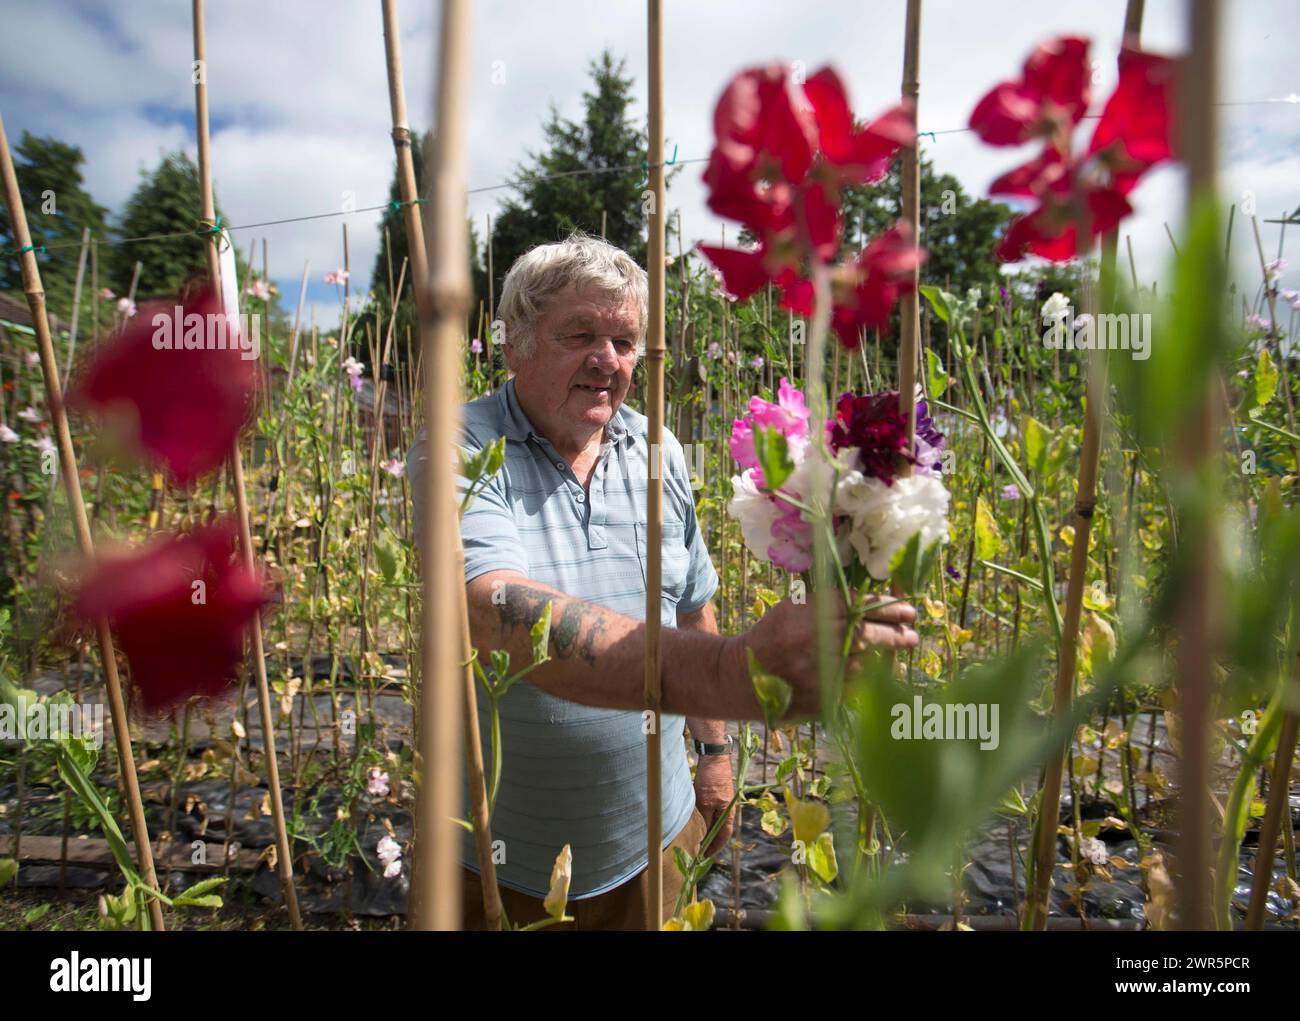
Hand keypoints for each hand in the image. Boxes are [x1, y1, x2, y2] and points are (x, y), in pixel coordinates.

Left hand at [693, 755, 734, 855]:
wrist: (713, 756)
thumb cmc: (712, 779)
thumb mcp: (706, 802)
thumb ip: (704, 820)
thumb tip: (702, 837)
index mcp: (728, 813)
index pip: (723, 837)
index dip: (714, 848)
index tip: (703, 857)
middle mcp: (726, 809)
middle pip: (717, 829)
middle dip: (707, 840)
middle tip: (694, 849)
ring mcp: (720, 801)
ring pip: (711, 820)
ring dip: (702, 829)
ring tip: (690, 837)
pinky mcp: (713, 794)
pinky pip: (707, 810)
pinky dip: (700, 817)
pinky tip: (691, 819)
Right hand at [737, 594, 917, 718]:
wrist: (742, 677)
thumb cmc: (774, 635)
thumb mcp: (795, 607)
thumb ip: (830, 602)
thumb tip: (873, 600)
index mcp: (813, 613)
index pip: (863, 606)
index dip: (890, 608)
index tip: (907, 610)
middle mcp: (820, 641)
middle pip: (872, 635)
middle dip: (898, 634)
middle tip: (913, 634)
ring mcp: (823, 672)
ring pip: (867, 663)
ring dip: (883, 657)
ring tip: (894, 650)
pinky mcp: (824, 697)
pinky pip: (856, 686)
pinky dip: (865, 677)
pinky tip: (868, 670)